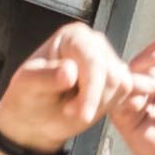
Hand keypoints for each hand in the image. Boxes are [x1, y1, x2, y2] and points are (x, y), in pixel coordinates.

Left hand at [0, 23, 123, 152]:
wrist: (34, 118)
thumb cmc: (28, 98)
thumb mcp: (27, 87)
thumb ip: (45, 78)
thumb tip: (68, 71)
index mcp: (73, 36)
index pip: (94, 61)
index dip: (91, 92)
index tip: (82, 115)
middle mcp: (95, 43)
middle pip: (113, 75)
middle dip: (94, 100)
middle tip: (69, 111)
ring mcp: (109, 60)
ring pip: (122, 86)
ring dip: (100, 105)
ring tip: (74, 107)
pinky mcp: (117, 78)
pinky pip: (127, 95)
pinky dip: (109, 107)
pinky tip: (87, 108)